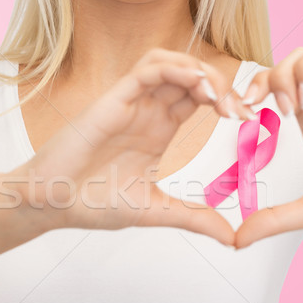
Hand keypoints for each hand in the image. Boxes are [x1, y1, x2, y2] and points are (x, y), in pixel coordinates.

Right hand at [6, 48, 251, 245]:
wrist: (52, 204)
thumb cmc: (93, 203)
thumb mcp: (156, 210)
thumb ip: (194, 218)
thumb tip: (231, 237)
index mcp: (158, 130)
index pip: (199, 98)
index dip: (227, 101)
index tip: (250, 120)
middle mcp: (147, 111)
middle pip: (191, 76)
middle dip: (222, 85)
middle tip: (242, 109)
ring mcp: (131, 103)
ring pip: (171, 64)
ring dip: (200, 72)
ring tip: (220, 97)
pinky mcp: (113, 99)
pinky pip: (147, 69)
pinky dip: (175, 69)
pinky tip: (196, 86)